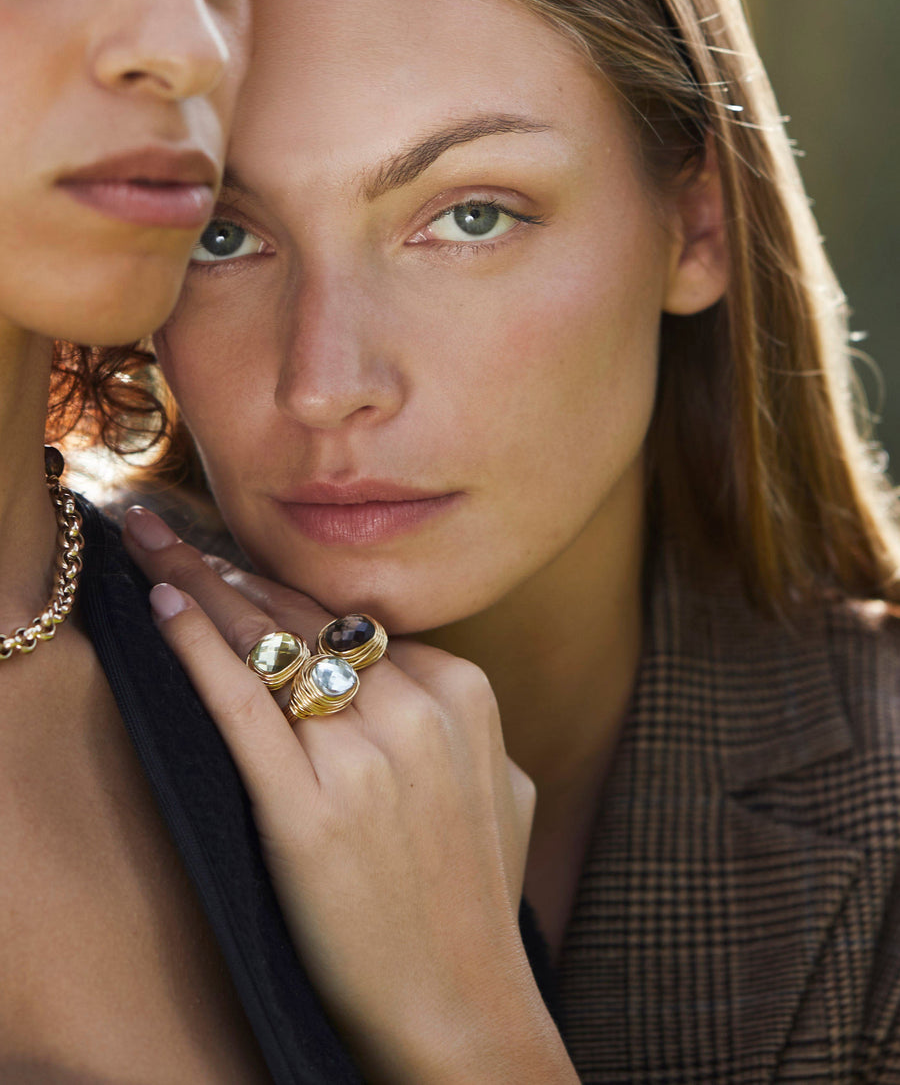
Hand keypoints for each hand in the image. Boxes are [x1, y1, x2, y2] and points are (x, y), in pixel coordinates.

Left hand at [123, 508, 575, 1083]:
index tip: (235, 566)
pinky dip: (194, 645)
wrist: (459, 1006)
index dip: (284, 590)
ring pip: (268, 643)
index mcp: (464, 693)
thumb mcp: (505, 787)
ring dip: (201, 585)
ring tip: (152, 545)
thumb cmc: (476, 899)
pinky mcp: (305, 806)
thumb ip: (470, 724)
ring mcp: (363, 755)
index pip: (354, 621)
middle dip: (230, 566)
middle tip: (170, 528)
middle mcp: (417, 708)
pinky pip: (240, 700)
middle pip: (305, 617)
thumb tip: (425, 680)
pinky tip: (158, 603)